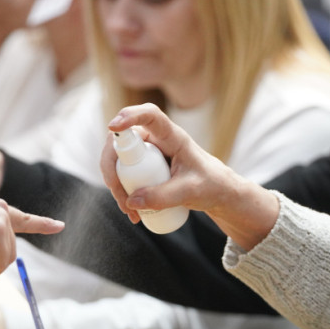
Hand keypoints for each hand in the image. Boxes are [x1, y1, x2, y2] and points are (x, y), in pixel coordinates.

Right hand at [103, 103, 279, 249]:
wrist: (216, 192)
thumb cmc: (210, 184)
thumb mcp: (190, 192)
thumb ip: (164, 196)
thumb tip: (131, 201)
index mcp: (172, 136)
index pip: (149, 115)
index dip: (129, 115)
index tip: (113, 126)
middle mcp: (156, 139)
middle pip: (122, 142)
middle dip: (113, 170)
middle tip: (122, 199)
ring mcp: (147, 153)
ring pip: (118, 160)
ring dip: (116, 185)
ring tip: (130, 213)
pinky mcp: (142, 167)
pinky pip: (122, 174)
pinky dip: (121, 192)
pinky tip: (132, 212)